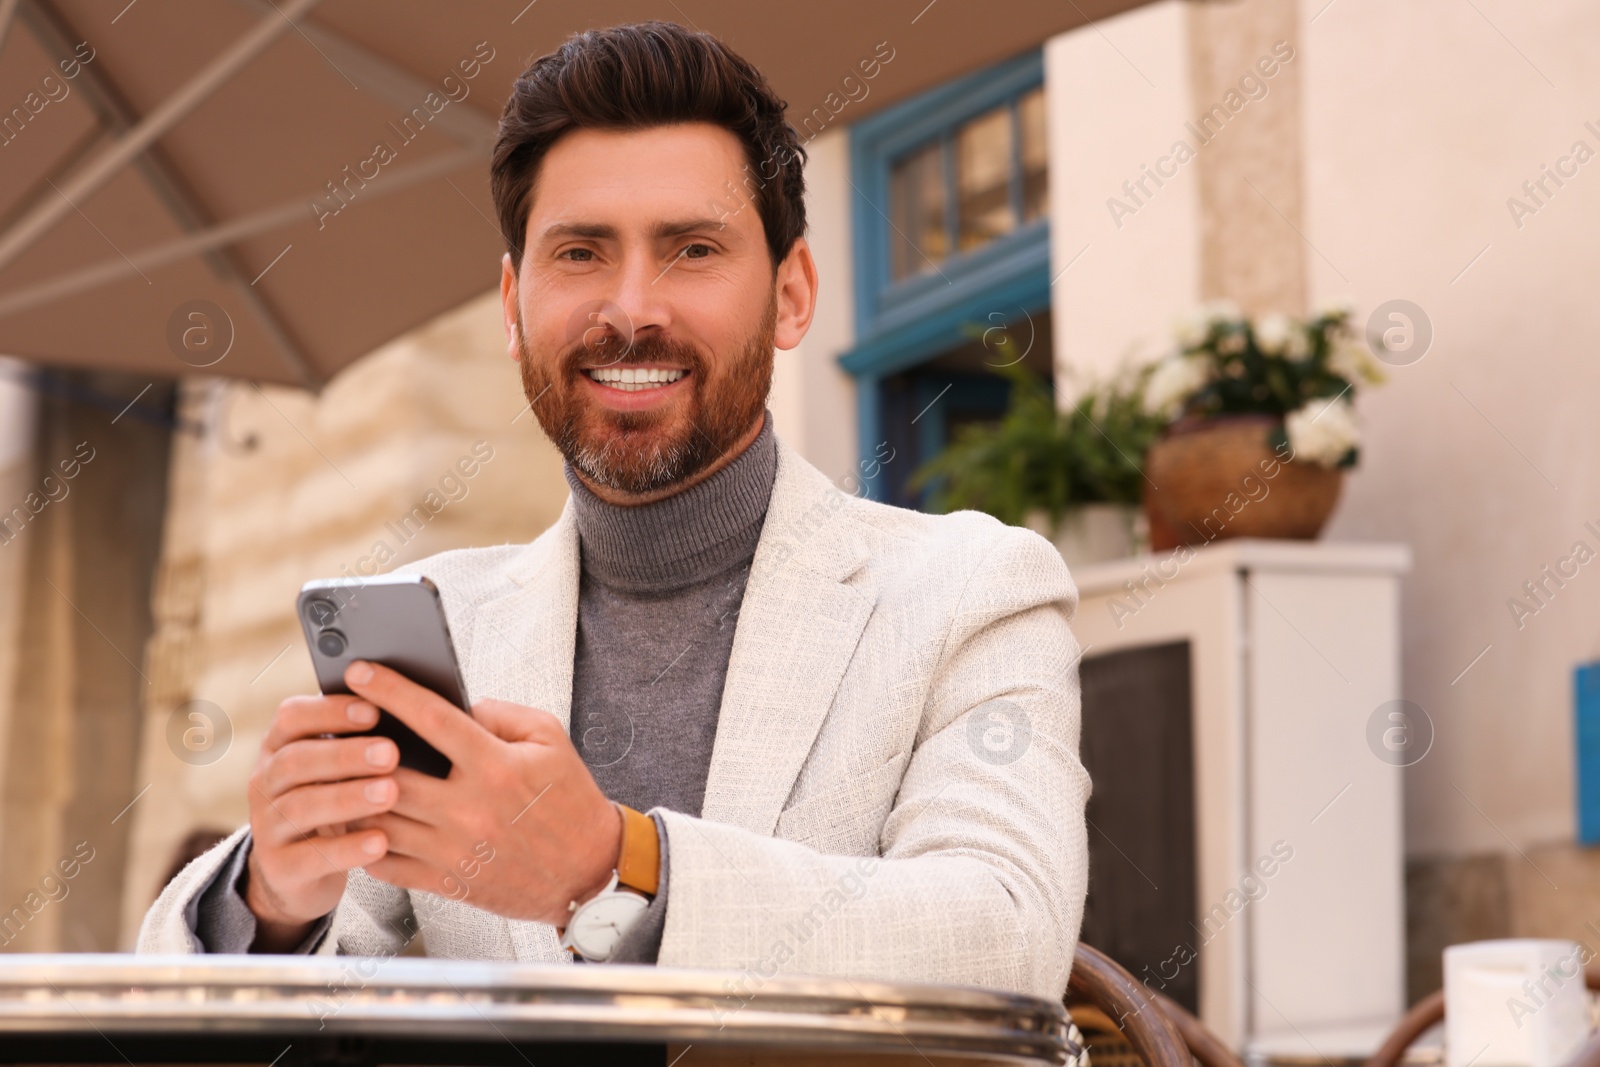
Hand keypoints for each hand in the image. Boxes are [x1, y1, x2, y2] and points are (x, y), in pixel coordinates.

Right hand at [243, 693, 399, 950]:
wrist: (299, 870)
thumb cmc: (334, 801)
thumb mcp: (338, 769)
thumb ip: (360, 740)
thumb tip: (414, 708)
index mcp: (279, 747)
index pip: (292, 717)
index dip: (330, 711)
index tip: (375, 710)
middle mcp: (266, 782)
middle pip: (295, 761)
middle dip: (345, 755)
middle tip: (391, 752)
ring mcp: (267, 827)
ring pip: (300, 808)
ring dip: (348, 798)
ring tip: (390, 793)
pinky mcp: (280, 868)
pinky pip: (310, 858)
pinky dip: (347, 849)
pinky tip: (381, 842)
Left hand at [342, 661, 621, 926]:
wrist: (589, 870)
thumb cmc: (570, 799)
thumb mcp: (549, 738)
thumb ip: (500, 714)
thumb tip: (454, 705)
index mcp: (495, 765)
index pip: (431, 718)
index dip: (390, 690)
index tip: (360, 673)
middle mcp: (469, 808)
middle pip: (388, 773)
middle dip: (353, 747)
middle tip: (333, 728)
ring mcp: (454, 849)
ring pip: (379, 820)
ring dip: (351, 796)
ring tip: (334, 774)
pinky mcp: (447, 881)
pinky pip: (386, 863)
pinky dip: (363, 841)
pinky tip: (355, 821)